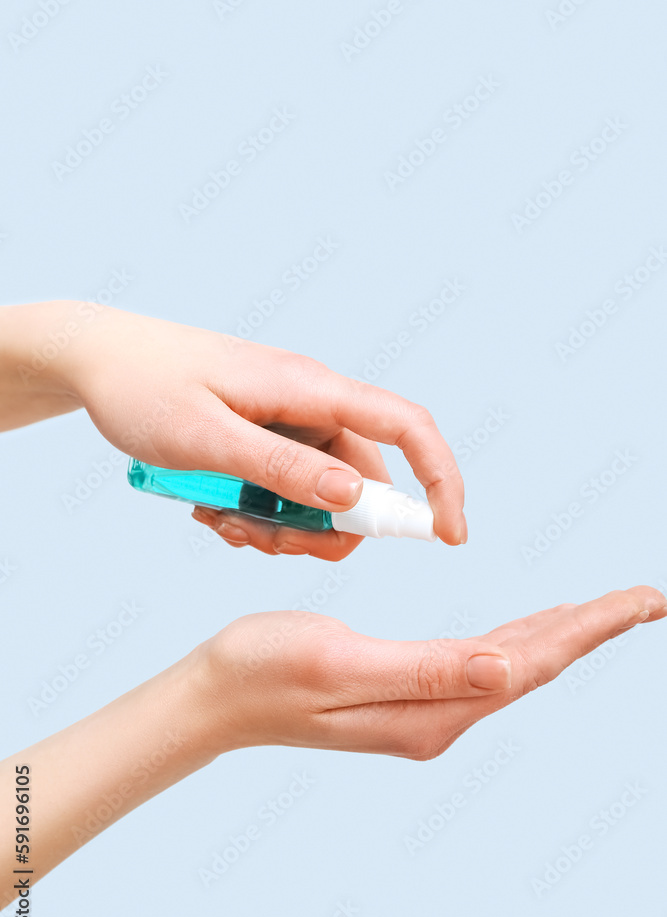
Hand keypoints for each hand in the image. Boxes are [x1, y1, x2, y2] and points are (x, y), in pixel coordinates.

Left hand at [37, 302, 466, 559]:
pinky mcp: (265, 438)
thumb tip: (355, 501)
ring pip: (321, 496)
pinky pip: (288, 490)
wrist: (95, 358)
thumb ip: (282, 468)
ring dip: (283, 527)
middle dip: (326, 531)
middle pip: (361, 482)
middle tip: (262, 543)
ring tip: (221, 522)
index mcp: (309, 389)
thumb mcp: (206, 438)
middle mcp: (309, 403)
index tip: (448, 535)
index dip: (441, 479)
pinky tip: (214, 511)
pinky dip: (262, 515)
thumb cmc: (142, 388)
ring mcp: (288, 422)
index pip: (406, 426)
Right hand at [196, 586, 666, 758]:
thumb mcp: (341, 663)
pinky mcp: (404, 692)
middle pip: (532, 666)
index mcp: (430, 710)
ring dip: (561, 634)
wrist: (216, 696)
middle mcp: (436, 716)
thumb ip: (427, 671)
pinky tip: (531, 629)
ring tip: (606, 609)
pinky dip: (517, 639)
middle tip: (646, 598)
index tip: (642, 600)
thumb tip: (507, 671)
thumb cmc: (264, 670)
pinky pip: (480, 663)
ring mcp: (421, 708)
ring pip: (511, 664)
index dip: (589, 630)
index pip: (529, 665)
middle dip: (591, 629)